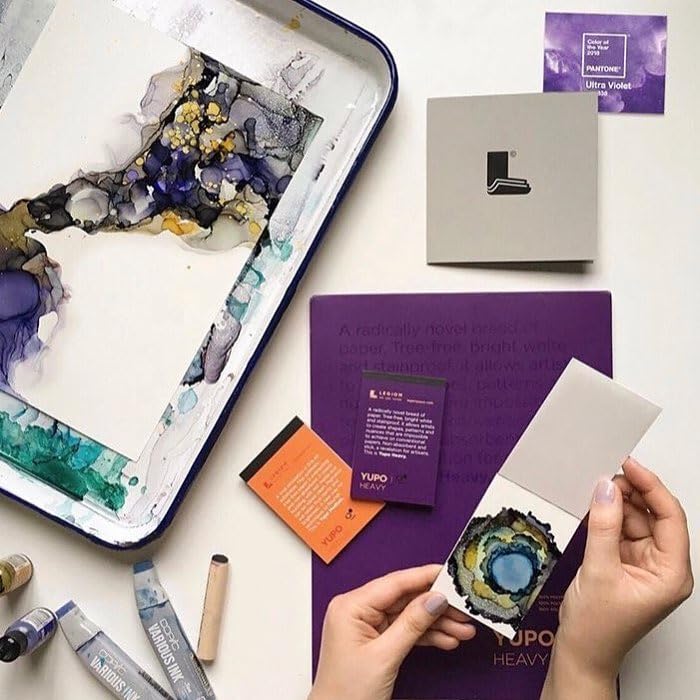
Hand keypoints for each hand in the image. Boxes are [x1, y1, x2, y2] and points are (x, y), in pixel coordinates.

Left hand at [309, 564, 475, 699]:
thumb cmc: (346, 693)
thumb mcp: (384, 656)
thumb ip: (412, 624)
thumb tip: (435, 599)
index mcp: (351, 605)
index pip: (394, 583)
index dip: (424, 577)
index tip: (449, 573)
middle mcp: (356, 610)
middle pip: (404, 599)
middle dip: (436, 606)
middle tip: (464, 608)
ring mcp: (365, 625)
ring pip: (408, 615)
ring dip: (436, 623)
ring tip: (463, 629)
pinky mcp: (374, 640)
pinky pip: (404, 630)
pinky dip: (425, 635)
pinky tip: (446, 639)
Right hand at [542, 458, 692, 698]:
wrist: (581, 652)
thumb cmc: (597, 627)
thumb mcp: (599, 570)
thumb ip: (603, 525)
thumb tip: (605, 488)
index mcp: (672, 573)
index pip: (670, 518)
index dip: (651, 487)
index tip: (629, 465)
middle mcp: (664, 567)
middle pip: (654, 516)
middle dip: (632, 493)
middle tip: (606, 475)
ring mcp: (645, 565)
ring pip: (636, 520)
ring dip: (617, 504)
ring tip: (595, 490)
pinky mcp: (626, 563)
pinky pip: (620, 531)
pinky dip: (608, 518)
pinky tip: (594, 508)